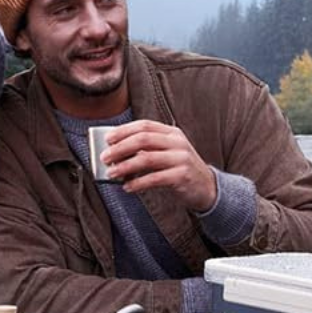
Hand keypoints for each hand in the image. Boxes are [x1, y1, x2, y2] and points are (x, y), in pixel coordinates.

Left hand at [100, 120, 217, 211]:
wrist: (207, 187)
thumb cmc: (180, 169)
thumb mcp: (168, 153)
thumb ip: (147, 149)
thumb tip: (116, 153)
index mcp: (172, 133)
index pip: (144, 125)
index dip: (124, 131)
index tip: (107, 139)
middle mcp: (177, 142)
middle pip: (143, 139)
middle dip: (120, 148)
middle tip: (105, 157)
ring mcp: (181, 159)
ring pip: (147, 158)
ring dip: (125, 166)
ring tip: (111, 173)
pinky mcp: (182, 176)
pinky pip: (155, 178)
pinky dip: (138, 183)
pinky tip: (127, 187)